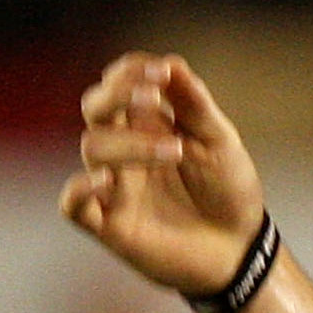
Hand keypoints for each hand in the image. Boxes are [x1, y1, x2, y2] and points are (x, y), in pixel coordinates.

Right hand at [59, 53, 266, 296]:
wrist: (239, 249)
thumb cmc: (228, 190)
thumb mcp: (221, 143)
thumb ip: (195, 106)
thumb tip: (171, 63)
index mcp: (149, 123)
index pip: (120, 83)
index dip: (131, 71)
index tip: (161, 71)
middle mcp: (124, 149)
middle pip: (95, 106)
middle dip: (118, 93)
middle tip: (155, 96)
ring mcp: (113, 184)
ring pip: (92, 148)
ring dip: (130, 143)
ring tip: (176, 151)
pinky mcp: (108, 223)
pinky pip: (73, 204)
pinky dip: (81, 189)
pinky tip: (108, 181)